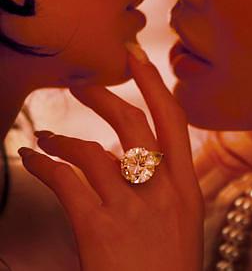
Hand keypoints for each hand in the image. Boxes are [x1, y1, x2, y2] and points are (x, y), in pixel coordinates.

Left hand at [18, 45, 203, 270]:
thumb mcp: (181, 224)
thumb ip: (160, 186)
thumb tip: (125, 157)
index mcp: (186, 188)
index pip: (173, 120)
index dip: (154, 84)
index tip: (137, 58)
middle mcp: (162, 190)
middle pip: (131, 124)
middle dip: (102, 97)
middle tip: (80, 84)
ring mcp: (131, 208)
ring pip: (92, 151)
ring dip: (63, 139)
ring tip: (46, 138)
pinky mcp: (99, 228)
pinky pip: (66, 181)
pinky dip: (43, 164)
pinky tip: (31, 159)